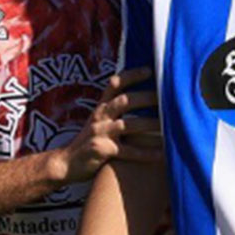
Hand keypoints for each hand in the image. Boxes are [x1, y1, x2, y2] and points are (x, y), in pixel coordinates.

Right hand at [59, 67, 161, 183]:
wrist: (65, 164)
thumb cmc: (88, 142)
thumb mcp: (98, 122)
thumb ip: (114, 112)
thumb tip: (140, 101)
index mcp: (100, 107)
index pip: (114, 84)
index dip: (131, 75)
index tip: (149, 70)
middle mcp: (100, 117)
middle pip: (124, 101)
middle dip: (146, 98)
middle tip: (167, 97)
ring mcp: (101, 133)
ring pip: (128, 125)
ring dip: (150, 124)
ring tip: (169, 126)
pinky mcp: (103, 150)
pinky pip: (129, 151)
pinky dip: (146, 153)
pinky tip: (161, 154)